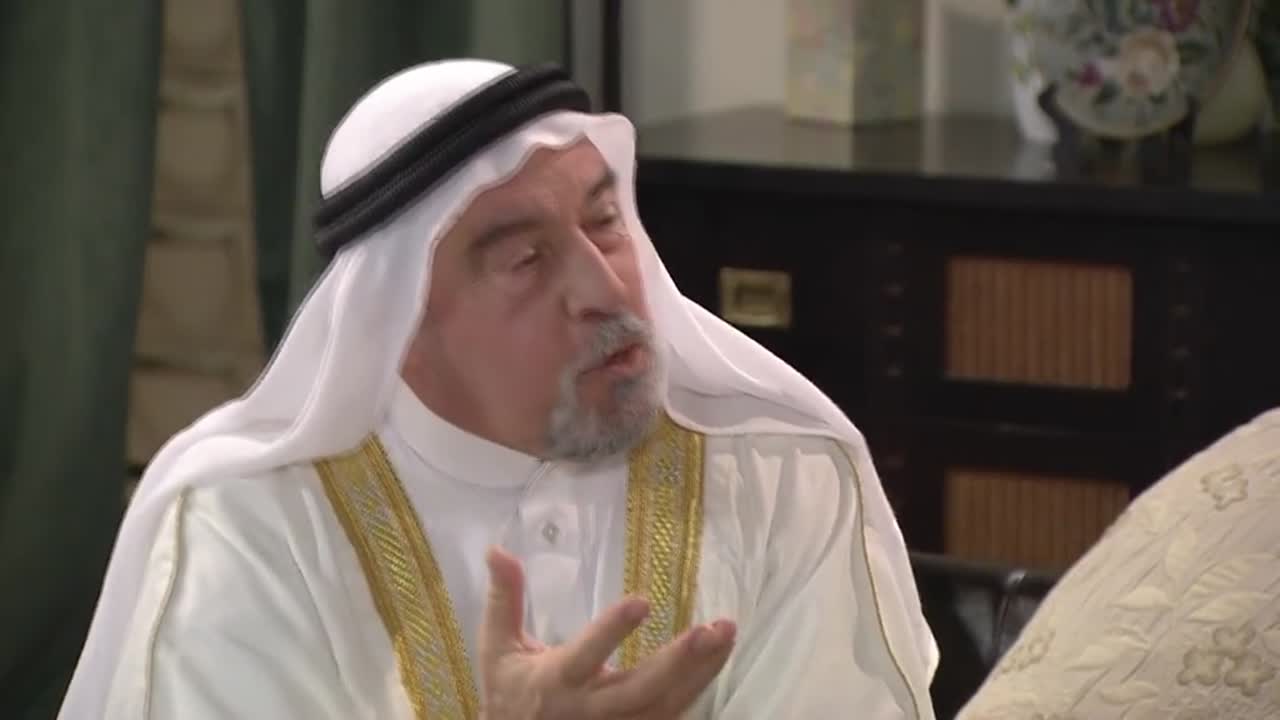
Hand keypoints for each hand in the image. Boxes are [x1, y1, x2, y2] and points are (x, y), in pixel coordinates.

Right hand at [478, 546, 735, 719]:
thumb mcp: (498, 648)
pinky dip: (698, 689)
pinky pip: (672, 716)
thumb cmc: (509, 693)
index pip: (587, 654)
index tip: (642, 602)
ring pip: (665, 705)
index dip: (613, 631)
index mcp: (557, 681)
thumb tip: (498, 549)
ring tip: (726, 634)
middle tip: (710, 630)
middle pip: (640, 690)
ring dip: (700, 672)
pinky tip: (718, 659)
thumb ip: (503, 600)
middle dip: (677, 662)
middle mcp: (590, 709)